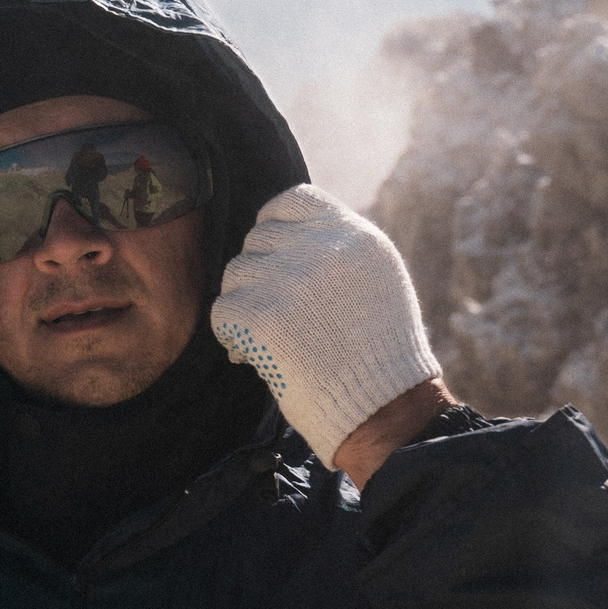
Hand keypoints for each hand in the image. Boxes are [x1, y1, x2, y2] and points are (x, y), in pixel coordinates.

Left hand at [211, 185, 443, 473]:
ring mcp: (290, 278)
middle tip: (282, 317)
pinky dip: (233, 337)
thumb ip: (333, 250)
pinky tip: (258, 356)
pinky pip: (223, 312)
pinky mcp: (261, 314)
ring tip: (275, 338)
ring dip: (245, 306)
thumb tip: (274, 235)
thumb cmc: (377, 352)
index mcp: (353, 234)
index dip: (273, 228)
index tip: (275, 258)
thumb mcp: (374, 279)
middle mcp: (321, 247)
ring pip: (235, 275)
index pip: (290, 201)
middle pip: (257, 241)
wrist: (384, 407)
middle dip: (260, 277)